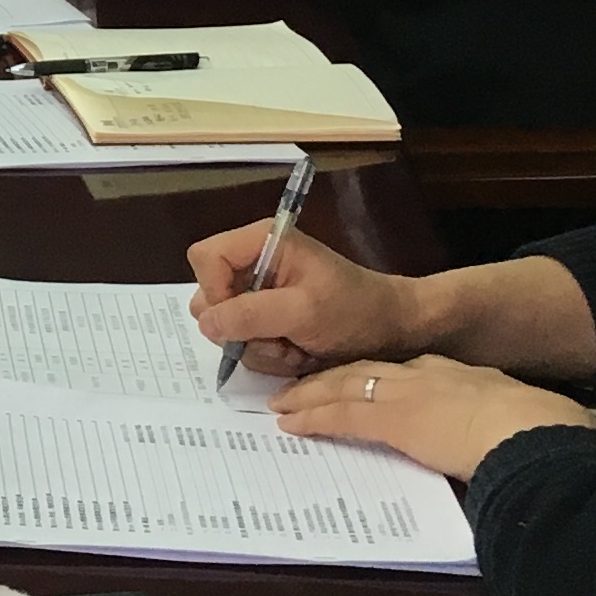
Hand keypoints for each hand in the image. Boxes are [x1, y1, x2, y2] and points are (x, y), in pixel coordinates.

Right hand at [184, 220, 432, 376]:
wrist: (391, 331)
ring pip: (224, 327)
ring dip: (259, 346)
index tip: (243, 317)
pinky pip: (243, 342)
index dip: (214, 289)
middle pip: (209, 296)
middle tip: (279, 336)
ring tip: (295, 345)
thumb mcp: (304, 311)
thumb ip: (251, 314)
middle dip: (242, 327)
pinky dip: (268, 354)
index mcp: (260, 241)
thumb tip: (205, 323)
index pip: (205, 259)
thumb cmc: (354, 310)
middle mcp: (252, 263)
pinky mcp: (264, 318)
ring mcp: (256, 293)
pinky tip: (297, 351)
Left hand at [273, 358, 595, 483]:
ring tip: (283, 402)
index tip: (355, 381)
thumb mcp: (514, 419)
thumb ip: (495, 424)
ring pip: (343, 387)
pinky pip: (339, 415)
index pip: (402, 371)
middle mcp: (424, 376)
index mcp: (457, 376)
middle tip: (301, 387)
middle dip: (331, 379)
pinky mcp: (389, 419)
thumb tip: (500, 440)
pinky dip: (312, 417)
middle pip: (365, 371)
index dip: (373, 375)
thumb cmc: (535, 431)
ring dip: (310, 395)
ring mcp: (404, 394)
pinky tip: (290, 422)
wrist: (529, 431)